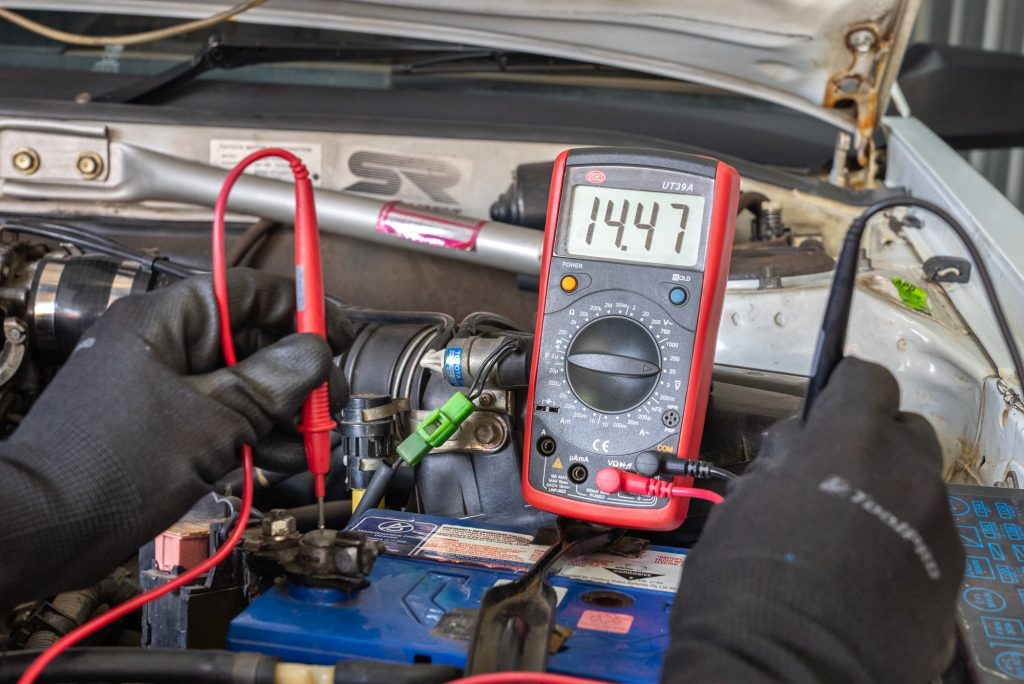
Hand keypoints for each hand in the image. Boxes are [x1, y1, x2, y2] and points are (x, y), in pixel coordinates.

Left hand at [0, 268, 352, 605]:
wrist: (43, 531)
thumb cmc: (104, 467)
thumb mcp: (213, 419)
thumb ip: (274, 381)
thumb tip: (317, 352)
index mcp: (167, 321)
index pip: (249, 292)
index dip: (302, 307)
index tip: (340, 332)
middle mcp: (167, 346)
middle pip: (254, 343)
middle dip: (299, 377)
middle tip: (331, 403)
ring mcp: (167, 387)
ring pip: (244, 386)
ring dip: (284, 415)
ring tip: (314, 442)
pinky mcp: (167, 426)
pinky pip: (225, 418)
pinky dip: (258, 436)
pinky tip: (288, 459)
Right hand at [663, 358, 963, 682]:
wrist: (785, 673)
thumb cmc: (745, 586)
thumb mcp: (742, 503)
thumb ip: (783, 463)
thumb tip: (800, 451)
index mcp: (849, 443)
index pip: (866, 379)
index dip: (843, 392)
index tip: (826, 413)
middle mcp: (908, 475)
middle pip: (906, 431)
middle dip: (873, 445)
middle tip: (831, 481)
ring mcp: (938, 528)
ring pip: (918, 489)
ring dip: (888, 497)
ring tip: (846, 541)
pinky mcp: (951, 578)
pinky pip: (927, 540)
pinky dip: (901, 546)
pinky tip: (864, 579)